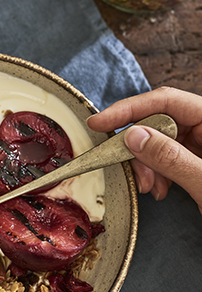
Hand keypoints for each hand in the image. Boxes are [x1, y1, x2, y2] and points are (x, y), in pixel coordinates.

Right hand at [87, 87, 201, 211]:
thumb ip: (171, 158)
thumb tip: (133, 136)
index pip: (166, 102)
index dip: (129, 109)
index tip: (99, 122)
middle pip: (158, 122)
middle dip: (138, 146)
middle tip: (126, 169)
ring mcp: (201, 145)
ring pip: (157, 142)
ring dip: (145, 164)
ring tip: (149, 187)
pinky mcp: (196, 161)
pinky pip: (165, 158)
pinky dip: (155, 173)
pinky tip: (159, 189)